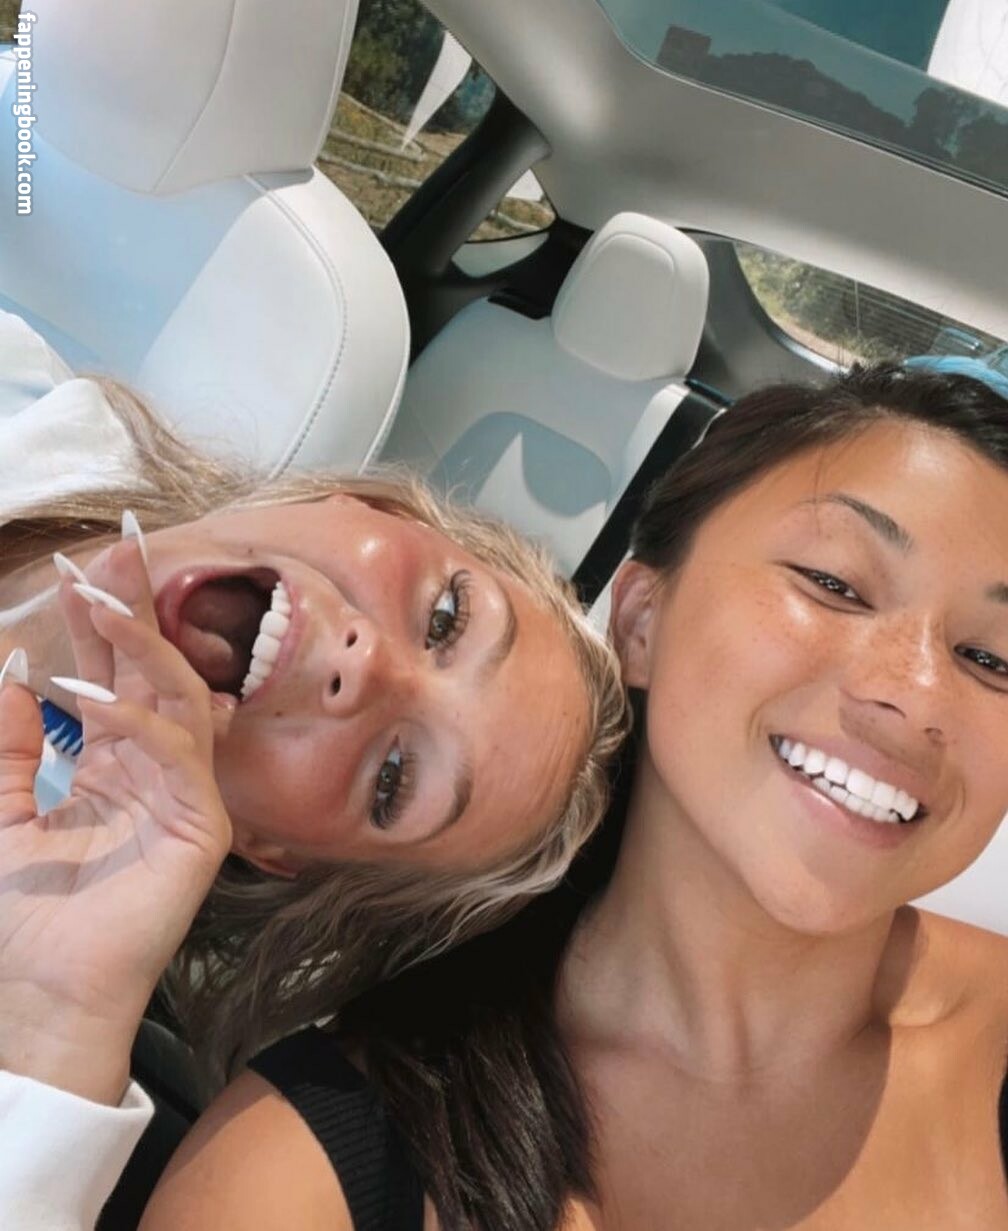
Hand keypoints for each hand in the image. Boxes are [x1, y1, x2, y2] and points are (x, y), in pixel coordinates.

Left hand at [0, 534, 233, 1103]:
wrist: (44, 989)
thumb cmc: (24, 908)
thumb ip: (12, 739)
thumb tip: (19, 665)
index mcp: (115, 758)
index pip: (115, 671)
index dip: (97, 619)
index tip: (75, 565)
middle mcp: (157, 764)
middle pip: (154, 667)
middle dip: (135, 606)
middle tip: (118, 546)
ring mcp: (185, 791)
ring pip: (178, 696)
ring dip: (140, 644)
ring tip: (98, 596)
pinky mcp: (201, 824)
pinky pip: (175, 754)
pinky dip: (134, 719)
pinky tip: (86, 694)